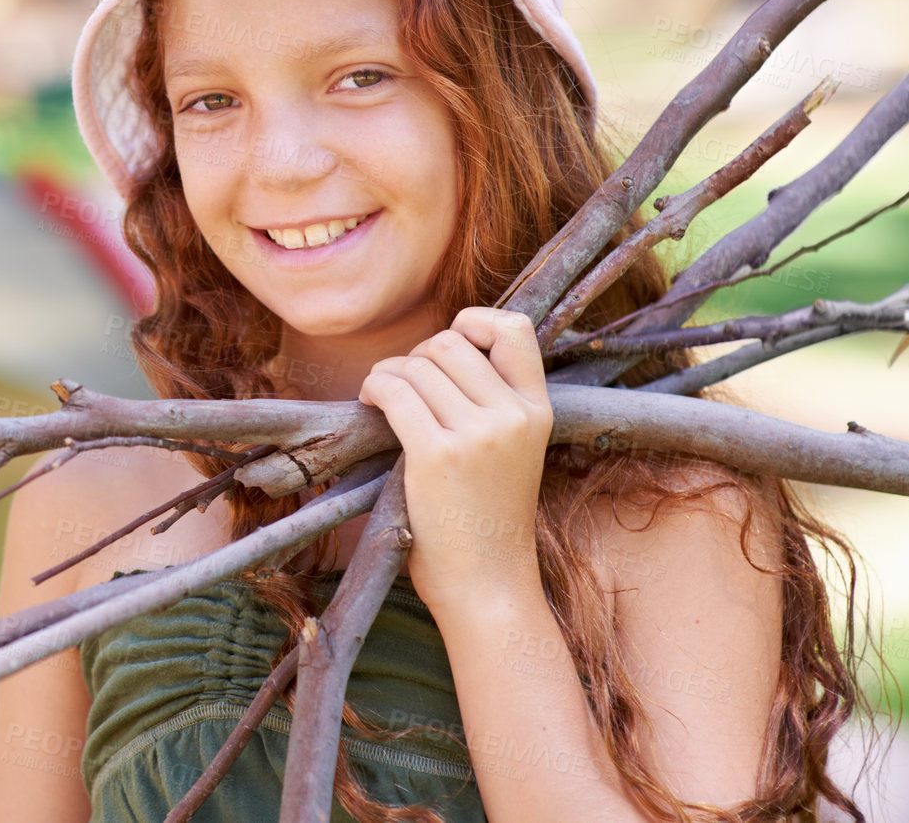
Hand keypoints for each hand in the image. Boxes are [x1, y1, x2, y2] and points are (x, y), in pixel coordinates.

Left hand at [357, 307, 552, 609]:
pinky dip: (374, 388)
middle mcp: (513, 415)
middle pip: (449, 342)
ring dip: (388, 373)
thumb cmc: (486, 519)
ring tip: (384, 397)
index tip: (447, 349)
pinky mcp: (436, 455)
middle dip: (416, 356)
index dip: (474, 322)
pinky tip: (371, 405)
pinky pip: (394, 391)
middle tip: (404, 387)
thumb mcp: (512, 451)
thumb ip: (491, 402)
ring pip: (417, 363)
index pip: (514, 328)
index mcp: (537, 410)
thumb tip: (434, 351)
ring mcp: (477, 434)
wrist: (488, 587)